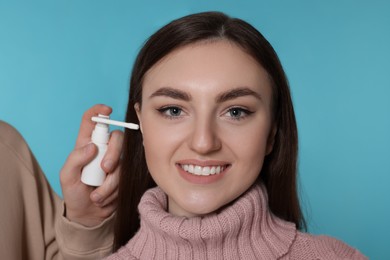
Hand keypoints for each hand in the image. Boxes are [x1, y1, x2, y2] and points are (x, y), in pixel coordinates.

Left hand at [60, 104, 122, 226]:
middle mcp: (102, 149)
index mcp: (85, 144)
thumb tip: (92, 147)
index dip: (99, 111)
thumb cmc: (75, 193)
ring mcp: (114, 161)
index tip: (107, 110)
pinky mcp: (123, 174)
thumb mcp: (67, 177)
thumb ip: (75, 159)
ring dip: (111, 181)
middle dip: (114, 152)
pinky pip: (126, 175)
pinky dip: (115, 189)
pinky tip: (105, 197)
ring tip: (97, 196)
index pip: (92, 121)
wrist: (89, 215)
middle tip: (106, 168)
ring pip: (122, 160)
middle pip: (116, 137)